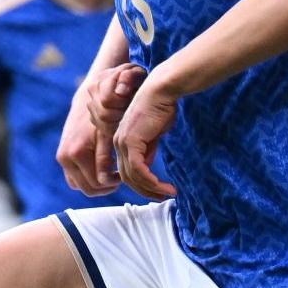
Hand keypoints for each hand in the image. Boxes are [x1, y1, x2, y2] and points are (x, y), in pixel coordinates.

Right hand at [59, 63, 137, 195]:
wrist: (87, 99)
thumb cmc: (104, 115)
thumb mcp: (109, 136)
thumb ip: (106, 160)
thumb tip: (106, 182)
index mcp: (77, 152)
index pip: (97, 183)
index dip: (113, 184)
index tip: (122, 175)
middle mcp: (66, 157)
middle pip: (88, 188)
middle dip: (105, 187)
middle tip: (118, 178)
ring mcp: (62, 158)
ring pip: (80, 186)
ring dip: (96, 184)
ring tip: (111, 174)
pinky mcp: (62, 157)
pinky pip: (74, 178)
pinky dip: (87, 178)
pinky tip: (101, 170)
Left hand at [110, 71, 183, 199]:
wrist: (161, 90)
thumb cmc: (161, 106)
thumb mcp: (155, 132)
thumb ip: (149, 148)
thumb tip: (148, 164)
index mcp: (122, 140)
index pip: (128, 169)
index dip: (142, 183)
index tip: (159, 190)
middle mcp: (119, 143)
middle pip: (129, 177)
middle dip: (147, 190)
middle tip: (164, 197)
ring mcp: (123, 142)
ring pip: (133, 177)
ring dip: (152, 188)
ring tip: (169, 193)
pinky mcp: (131, 142)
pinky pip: (139, 170)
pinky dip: (151, 181)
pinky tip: (164, 186)